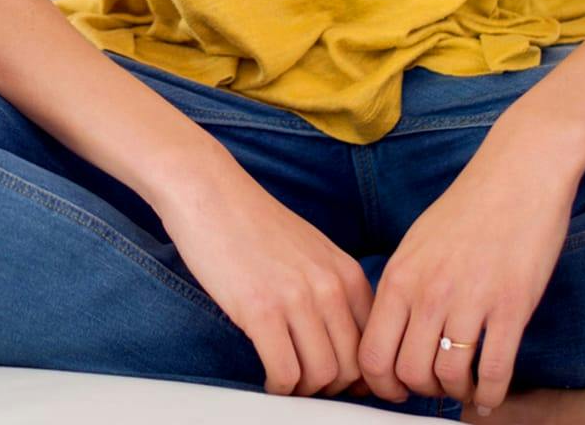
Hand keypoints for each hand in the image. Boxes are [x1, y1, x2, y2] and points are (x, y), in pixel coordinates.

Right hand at [156, 163, 387, 400]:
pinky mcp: (262, 310)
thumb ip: (333, 289)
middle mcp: (330, 285)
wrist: (211, 194)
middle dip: (330, 387)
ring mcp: (297, 297)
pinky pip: (285, 374)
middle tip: (307, 385)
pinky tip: (267, 376)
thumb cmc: (255, 225)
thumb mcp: (311, 252)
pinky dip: (278, 387)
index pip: (372, 342)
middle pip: (351, 367)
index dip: (355, 371)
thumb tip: (345, 344)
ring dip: (303, 390)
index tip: (335, 379)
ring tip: (286, 379)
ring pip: (322, 376)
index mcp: (346, 271)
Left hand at [358, 120, 580, 413]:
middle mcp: (429, 290)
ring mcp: (471, 299)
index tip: (398, 389)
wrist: (520, 170)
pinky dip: (492, 395)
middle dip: (423, 391)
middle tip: (437, 386)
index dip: (382, 384)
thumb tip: (393, 335)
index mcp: (401, 274)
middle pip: (409, 373)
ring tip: (468, 385)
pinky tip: (492, 391)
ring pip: (450, 378)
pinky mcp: (512, 305)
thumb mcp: (418, 241)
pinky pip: (495, 373)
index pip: (372, 354)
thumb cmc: (471, 205)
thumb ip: (404, 287)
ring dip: (459, 392)